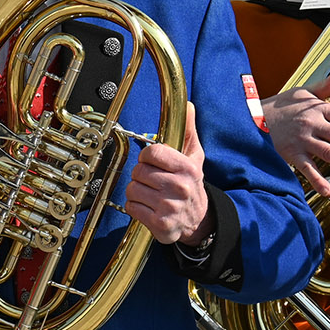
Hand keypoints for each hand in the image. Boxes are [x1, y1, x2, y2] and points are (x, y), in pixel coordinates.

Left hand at [127, 103, 211, 244]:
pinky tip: (148, 208)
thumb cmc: (191, 184)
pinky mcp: (160, 224)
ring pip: (132, 189)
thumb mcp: (194, 157)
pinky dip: (135, 208)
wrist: (199, 220)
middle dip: (141, 176)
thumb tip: (188, 105)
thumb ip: (187, 131)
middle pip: (139, 171)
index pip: (151, 152)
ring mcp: (170, 207)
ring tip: (151, 195)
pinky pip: (131, 207)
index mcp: (187, 168)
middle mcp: (180, 187)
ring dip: (137, 192)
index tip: (153, 162)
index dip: (147, 157)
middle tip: (152, 181)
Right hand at [262, 78, 329, 198]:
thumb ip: (324, 88)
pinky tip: (328, 190)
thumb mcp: (302, 92)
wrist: (252, 117)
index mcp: (317, 109)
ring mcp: (302, 140)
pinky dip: (317, 180)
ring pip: (328, 153)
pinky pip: (306, 168)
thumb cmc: (280, 106)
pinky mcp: (291, 154)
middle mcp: (311, 124)